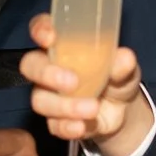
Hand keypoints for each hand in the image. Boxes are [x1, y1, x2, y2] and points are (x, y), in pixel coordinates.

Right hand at [22, 13, 153, 155]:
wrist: (123, 111)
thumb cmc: (116, 77)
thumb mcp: (125, 68)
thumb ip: (123, 64)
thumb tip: (124, 58)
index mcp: (63, 45)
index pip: (41, 28)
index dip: (40, 29)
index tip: (50, 37)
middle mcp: (49, 68)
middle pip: (30, 66)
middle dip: (47, 73)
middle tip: (73, 82)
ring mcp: (50, 96)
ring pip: (40, 100)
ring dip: (64, 106)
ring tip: (93, 108)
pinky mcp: (56, 120)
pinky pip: (53, 125)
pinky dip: (67, 127)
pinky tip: (83, 126)